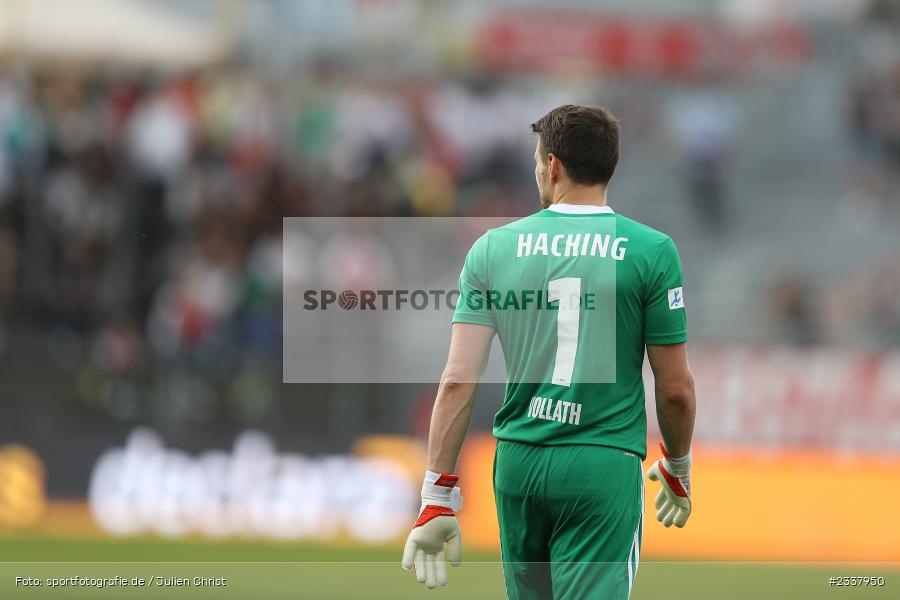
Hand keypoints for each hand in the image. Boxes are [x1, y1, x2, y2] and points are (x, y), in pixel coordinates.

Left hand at [401, 472, 462, 587]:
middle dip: (430, 575)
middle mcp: (427, 546)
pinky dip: (408, 557)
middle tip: (431, 586)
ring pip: (419, 559)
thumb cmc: (446, 519)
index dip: (440, 573)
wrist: (440, 505)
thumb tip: (455, 565)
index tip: (443, 584)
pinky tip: (407, 567)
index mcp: (437, 547)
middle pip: (428, 564)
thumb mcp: (454, 536)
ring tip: (422, 580)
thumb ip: (455, 550)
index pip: (438, 563)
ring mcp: (420, 542)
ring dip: (420, 570)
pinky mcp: (414, 536)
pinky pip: (410, 549)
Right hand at [646, 443, 691, 527]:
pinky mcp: (685, 502)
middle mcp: (677, 491)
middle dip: (665, 511)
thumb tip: (651, 477)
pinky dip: (680, 519)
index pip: (666, 494)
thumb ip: (653, 474)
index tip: (656, 507)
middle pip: (671, 504)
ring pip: (677, 511)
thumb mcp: (656, 470)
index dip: (660, 500)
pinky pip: (684, 514)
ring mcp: (681, 497)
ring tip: (664, 523)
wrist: (676, 466)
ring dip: (670, 517)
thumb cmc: (666, 467)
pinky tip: (675, 523)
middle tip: (659, 518)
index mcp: (671, 484)